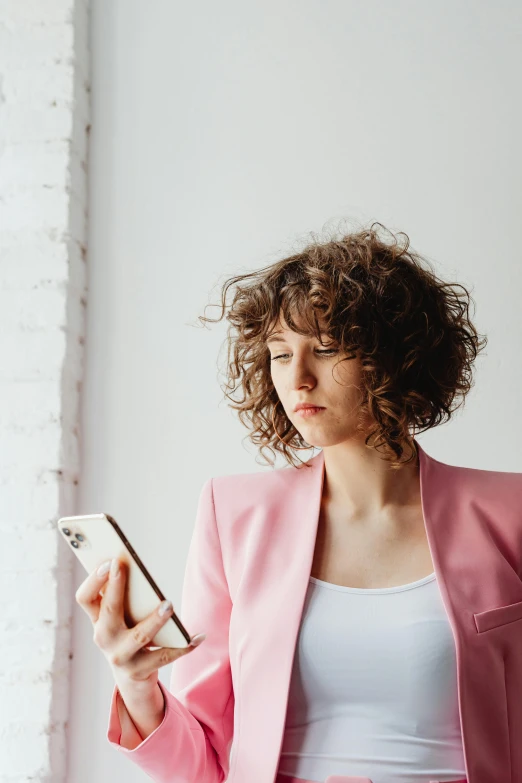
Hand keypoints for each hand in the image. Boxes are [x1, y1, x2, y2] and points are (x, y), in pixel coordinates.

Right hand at [75, 557, 204, 689]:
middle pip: (108, 610)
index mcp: (97, 620)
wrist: (131, 678)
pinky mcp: (139, 670)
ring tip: (169, 605)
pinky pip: (165, 656)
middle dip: (115, 588)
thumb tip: (132, 563)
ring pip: (139, 636)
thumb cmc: (127, 634)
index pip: (85, 598)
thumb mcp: (119, 618)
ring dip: (154, 620)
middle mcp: (103, 638)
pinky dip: (184, 646)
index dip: (93, 580)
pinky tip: (199, 637)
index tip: (109, 561)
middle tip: (124, 566)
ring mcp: (120, 657)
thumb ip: (122, 596)